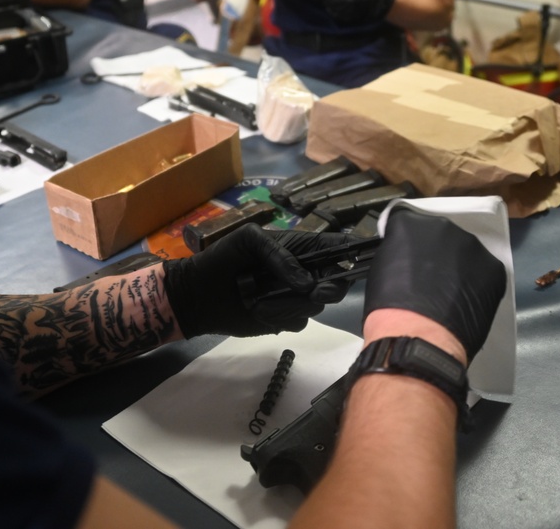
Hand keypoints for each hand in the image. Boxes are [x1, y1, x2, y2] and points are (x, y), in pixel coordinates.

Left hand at [163, 224, 355, 336]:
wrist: (199, 294)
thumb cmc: (222, 258)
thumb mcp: (248, 239)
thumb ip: (279, 253)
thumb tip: (305, 281)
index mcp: (299, 247)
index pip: (335, 247)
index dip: (352, 251)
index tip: (360, 258)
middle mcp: (304, 272)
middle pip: (338, 280)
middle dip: (331, 286)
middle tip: (316, 291)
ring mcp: (296, 297)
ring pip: (318, 304)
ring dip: (293, 303)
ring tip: (262, 300)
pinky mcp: (286, 318)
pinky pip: (300, 321)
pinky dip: (282, 317)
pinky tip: (260, 311)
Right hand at [363, 207, 505, 362]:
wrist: (418, 335)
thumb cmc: (390, 307)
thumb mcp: (382, 267)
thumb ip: (398, 251)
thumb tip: (408, 256)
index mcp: (411, 222)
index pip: (408, 222)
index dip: (407, 241)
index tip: (407, 255)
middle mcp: (444, 226)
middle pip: (441, 234)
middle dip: (436, 251)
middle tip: (429, 276)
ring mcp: (472, 247)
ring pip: (465, 252)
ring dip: (458, 266)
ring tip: (449, 292)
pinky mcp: (494, 269)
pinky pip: (484, 272)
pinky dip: (476, 283)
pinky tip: (465, 301)